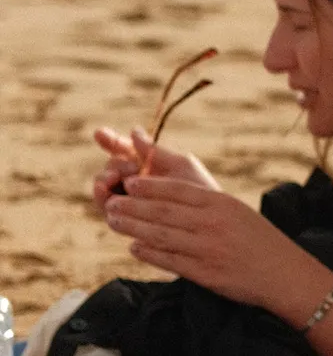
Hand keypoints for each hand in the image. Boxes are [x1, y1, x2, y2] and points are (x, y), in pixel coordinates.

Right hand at [92, 125, 217, 211]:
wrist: (209, 224)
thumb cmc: (199, 190)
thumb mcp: (181, 166)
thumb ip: (156, 151)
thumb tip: (134, 131)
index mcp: (147, 164)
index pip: (122, 149)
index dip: (110, 140)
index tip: (100, 133)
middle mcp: (134, 181)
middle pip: (111, 168)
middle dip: (115, 164)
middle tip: (130, 166)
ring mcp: (127, 201)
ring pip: (103, 188)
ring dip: (103, 180)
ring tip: (113, 178)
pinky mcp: (125, 221)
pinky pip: (106, 209)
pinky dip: (104, 200)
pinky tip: (109, 196)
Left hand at [103, 173, 314, 311]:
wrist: (284, 274)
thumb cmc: (260, 240)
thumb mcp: (237, 211)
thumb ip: (207, 204)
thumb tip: (170, 198)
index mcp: (220, 204)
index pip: (176, 190)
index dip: (148, 186)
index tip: (129, 184)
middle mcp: (212, 224)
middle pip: (161, 211)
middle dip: (132, 206)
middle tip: (111, 203)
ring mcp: (207, 249)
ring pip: (159, 235)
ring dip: (132, 227)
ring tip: (114, 222)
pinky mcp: (205, 273)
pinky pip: (169, 260)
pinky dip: (148, 253)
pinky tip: (134, 248)